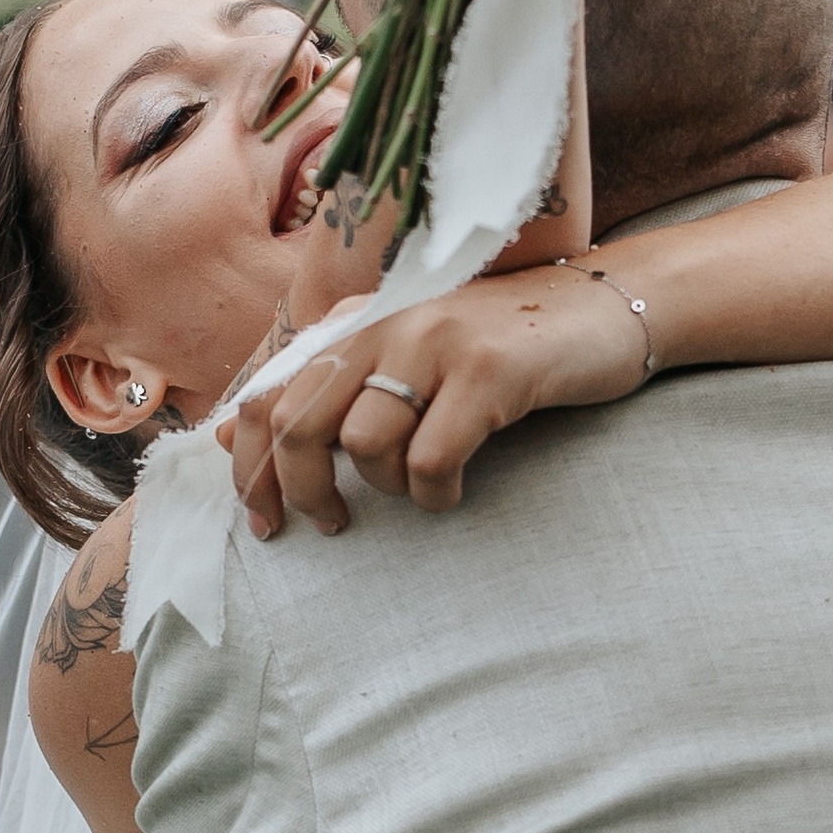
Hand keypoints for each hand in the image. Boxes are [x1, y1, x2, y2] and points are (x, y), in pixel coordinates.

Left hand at [219, 265, 653, 535]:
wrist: (600, 308)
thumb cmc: (496, 346)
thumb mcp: (401, 356)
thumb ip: (324, 387)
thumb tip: (232, 430)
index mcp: (353, 319)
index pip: (266, 396)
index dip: (250, 469)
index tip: (266, 521)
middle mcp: (382, 320)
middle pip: (298, 424)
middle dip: (303, 492)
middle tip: (332, 524)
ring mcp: (434, 341)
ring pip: (364, 445)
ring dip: (387, 489)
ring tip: (421, 486)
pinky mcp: (487, 371)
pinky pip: (430, 461)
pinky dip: (436, 495)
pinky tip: (455, 490)